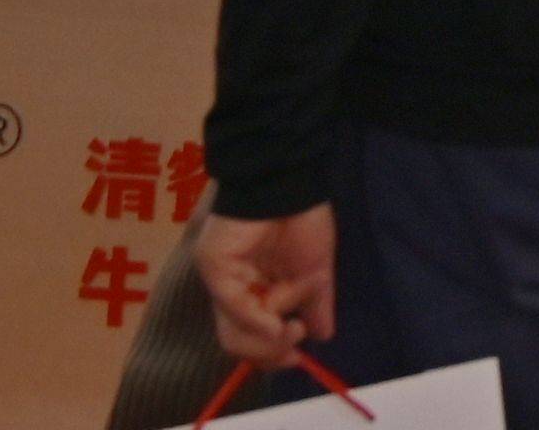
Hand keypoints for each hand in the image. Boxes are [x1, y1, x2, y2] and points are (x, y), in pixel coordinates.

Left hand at [197, 205, 335, 370]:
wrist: (291, 181)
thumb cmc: (303, 219)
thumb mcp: (316, 271)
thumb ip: (316, 304)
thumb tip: (324, 335)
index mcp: (253, 290)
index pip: (251, 339)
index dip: (274, 356)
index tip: (300, 358)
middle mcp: (232, 289)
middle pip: (238, 345)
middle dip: (270, 354)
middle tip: (296, 348)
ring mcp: (220, 280)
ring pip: (232, 334)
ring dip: (268, 340)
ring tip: (291, 326)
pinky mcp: (214, 266)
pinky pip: (233, 306)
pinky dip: (257, 321)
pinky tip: (278, 322)